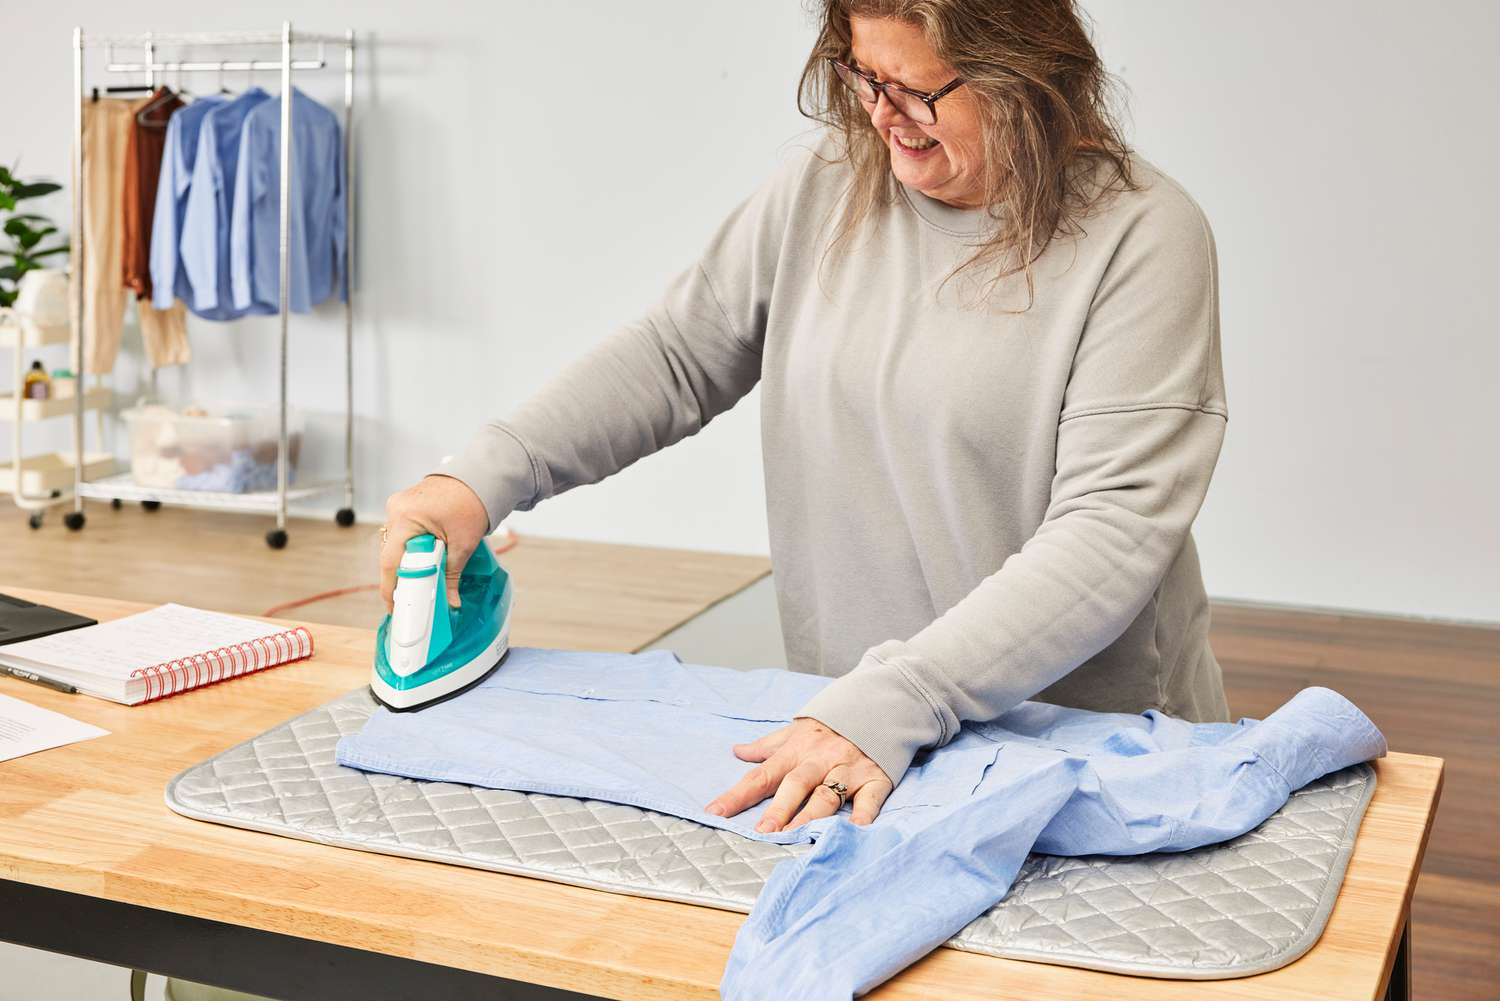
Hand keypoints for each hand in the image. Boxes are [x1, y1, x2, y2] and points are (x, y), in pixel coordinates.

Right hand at [380, 474, 490, 610]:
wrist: (480, 478)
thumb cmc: (472, 504)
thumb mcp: (463, 544)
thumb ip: (453, 574)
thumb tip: (450, 601)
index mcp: (406, 517)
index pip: (390, 560)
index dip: (390, 587)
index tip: (394, 605)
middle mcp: (396, 509)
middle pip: (390, 552)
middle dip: (400, 575)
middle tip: (410, 595)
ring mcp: (398, 504)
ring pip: (395, 542)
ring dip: (406, 559)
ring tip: (419, 577)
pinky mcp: (405, 504)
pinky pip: (401, 531)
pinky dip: (410, 545)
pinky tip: (422, 556)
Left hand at [704, 718, 893, 831]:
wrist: (878, 706)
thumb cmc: (830, 726)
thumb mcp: (796, 730)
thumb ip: (767, 745)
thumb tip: (737, 751)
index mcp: (795, 750)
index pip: (761, 775)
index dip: (737, 794)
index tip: (715, 813)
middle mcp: (819, 760)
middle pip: (795, 785)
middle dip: (779, 809)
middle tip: (762, 832)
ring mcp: (848, 770)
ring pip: (827, 795)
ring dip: (811, 816)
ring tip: (795, 837)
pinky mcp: (875, 778)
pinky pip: (869, 799)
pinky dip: (862, 815)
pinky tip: (854, 831)